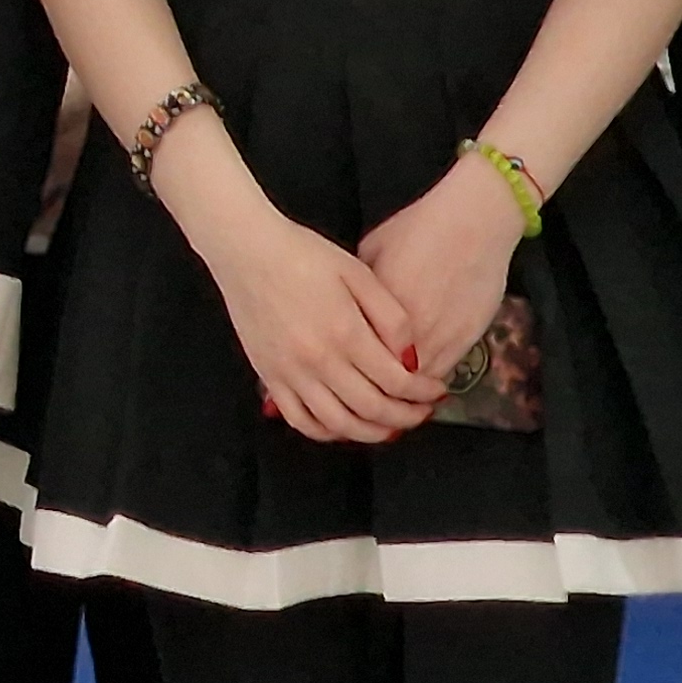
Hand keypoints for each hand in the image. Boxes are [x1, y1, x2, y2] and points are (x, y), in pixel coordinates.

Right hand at [192, 204, 444, 443]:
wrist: (246, 249)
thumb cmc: (303, 254)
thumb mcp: (359, 273)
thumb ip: (391, 318)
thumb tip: (410, 358)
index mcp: (346, 334)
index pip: (397, 382)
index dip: (423, 393)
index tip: (436, 391)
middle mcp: (318, 360)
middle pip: (372, 409)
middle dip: (405, 417)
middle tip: (421, 412)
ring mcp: (290, 372)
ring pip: (338, 423)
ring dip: (371, 433)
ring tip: (389, 426)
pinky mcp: (268, 375)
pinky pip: (299, 419)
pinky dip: (325, 432)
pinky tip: (342, 425)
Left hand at [357, 152, 527, 392]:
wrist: (472, 222)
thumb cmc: (415, 229)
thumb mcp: (371, 254)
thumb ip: (359, 293)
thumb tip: (344, 314)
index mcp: (377, 308)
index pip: (359, 356)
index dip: (349, 371)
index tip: (340, 377)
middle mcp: (410, 330)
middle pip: (389, 379)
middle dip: (376, 391)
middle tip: (366, 395)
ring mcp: (442, 336)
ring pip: (419, 384)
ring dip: (406, 393)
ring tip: (392, 395)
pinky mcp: (470, 338)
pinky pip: (445, 371)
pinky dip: (431, 379)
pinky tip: (420, 376)